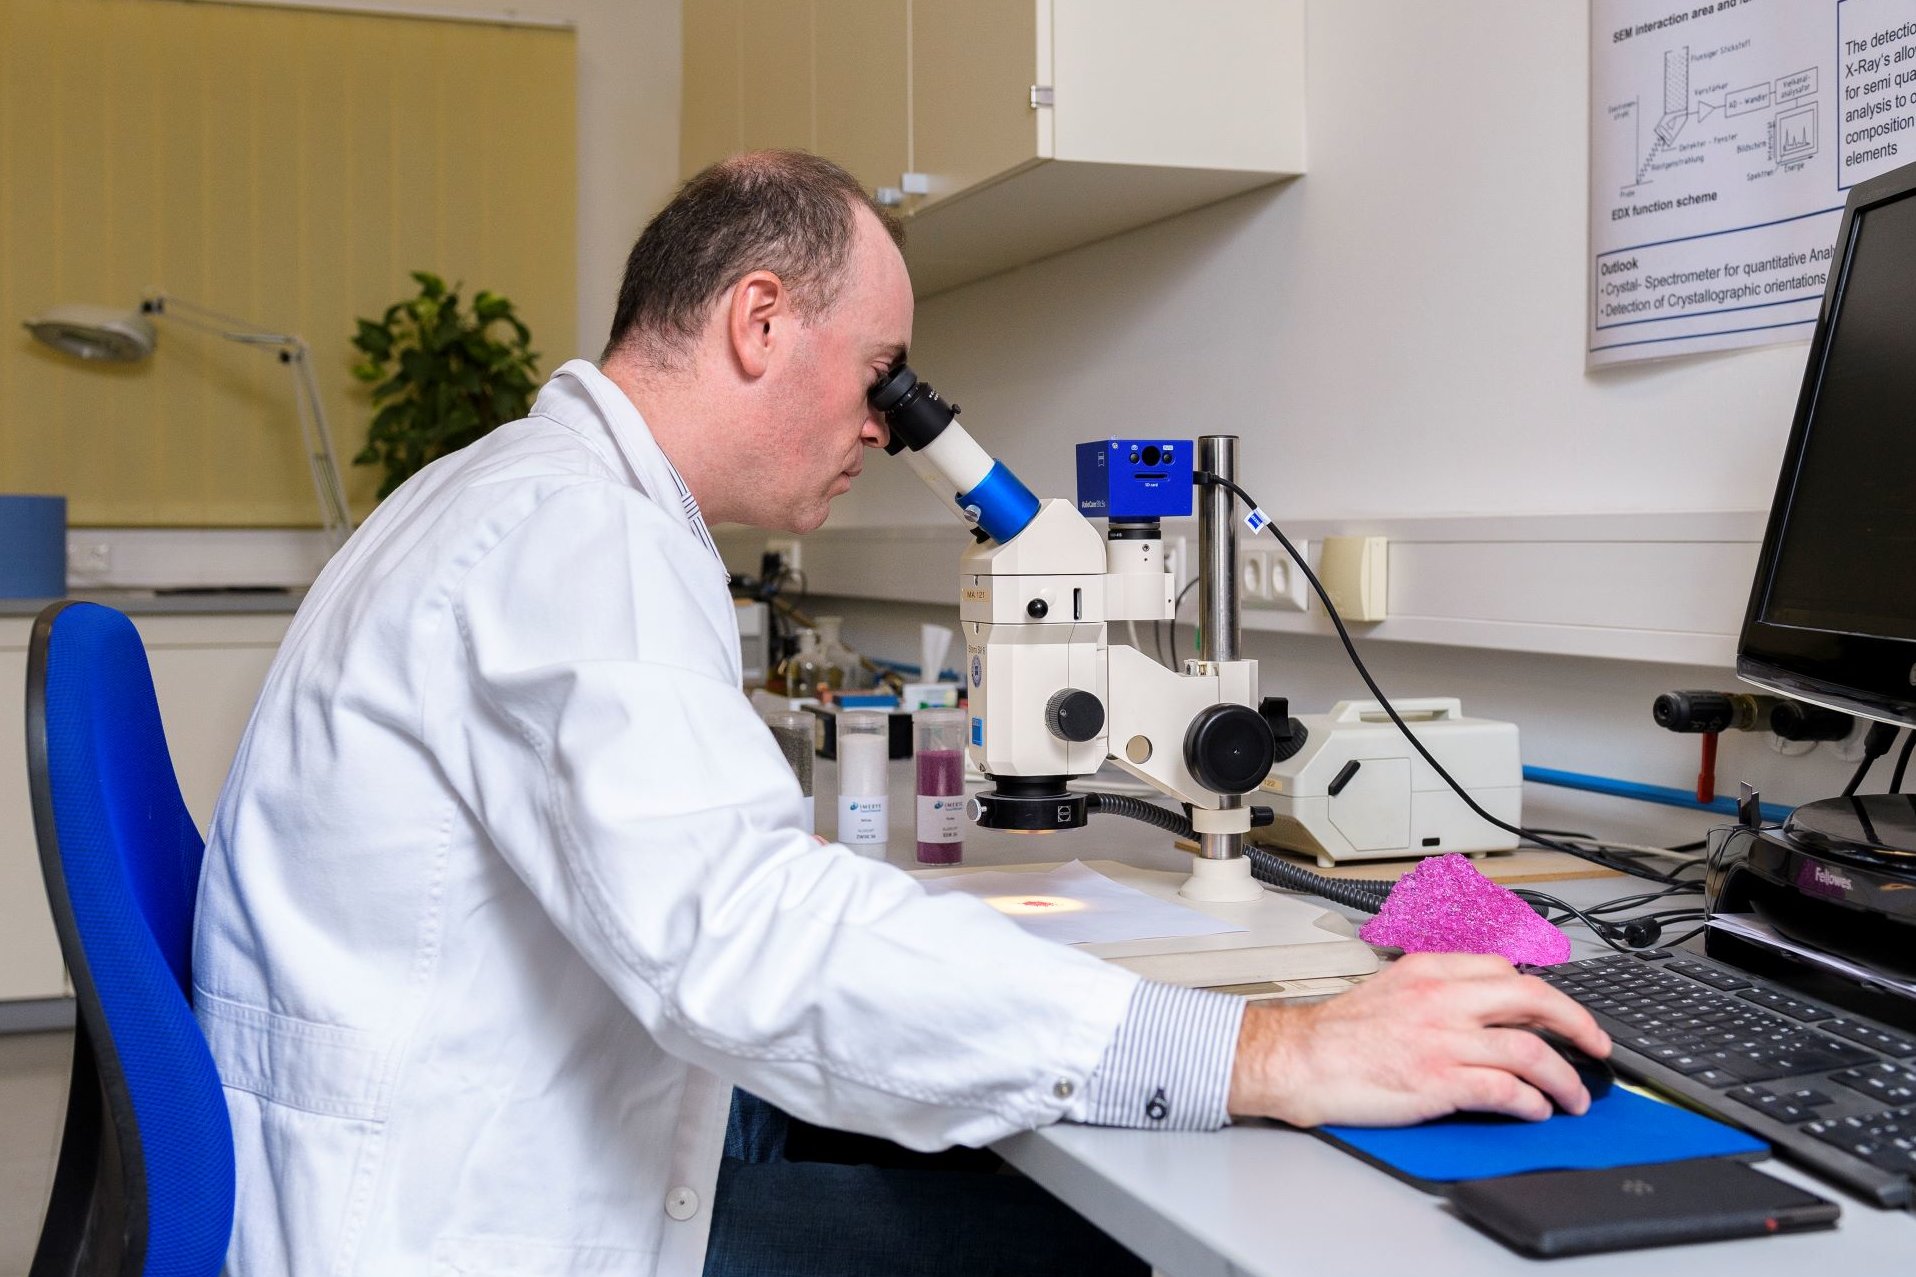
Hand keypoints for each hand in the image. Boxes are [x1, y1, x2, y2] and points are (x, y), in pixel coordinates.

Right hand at [1227, 952, 1609, 1125]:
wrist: (1299, 1060)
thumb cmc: (1338, 1034)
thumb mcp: (1392, 989)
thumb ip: (1438, 991)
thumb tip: (1483, 1010)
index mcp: (1430, 970)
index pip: (1506, 970)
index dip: (1544, 995)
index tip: (1561, 1015)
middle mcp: (1442, 998)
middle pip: (1533, 999)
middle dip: (1578, 1024)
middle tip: (1597, 1046)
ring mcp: (1442, 1040)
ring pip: (1530, 1051)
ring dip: (1565, 1078)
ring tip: (1575, 1097)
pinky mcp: (1439, 1081)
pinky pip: (1506, 1090)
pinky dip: (1532, 1102)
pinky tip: (1537, 1110)